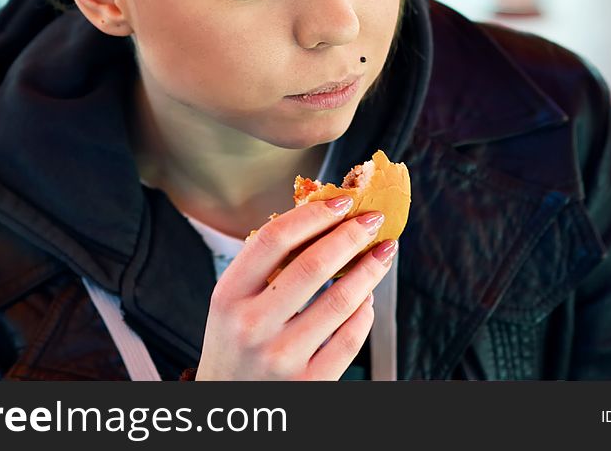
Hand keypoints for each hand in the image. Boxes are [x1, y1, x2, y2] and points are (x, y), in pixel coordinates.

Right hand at [195, 196, 398, 379]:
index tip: (341, 201)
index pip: (273, 239)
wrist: (227, 408)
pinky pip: (350, 339)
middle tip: (373, 220)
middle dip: (351, 235)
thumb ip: (263, 267)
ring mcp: (281, 358)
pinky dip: (365, 312)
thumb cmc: (233, 345)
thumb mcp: (230, 304)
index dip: (313, 214)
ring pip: (340, 301)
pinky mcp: (310, 384)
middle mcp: (252, 326)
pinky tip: (368, 298)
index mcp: (228, 296)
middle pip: (312, 265)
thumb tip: (320, 219)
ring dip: (370, 270)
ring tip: (382, 254)